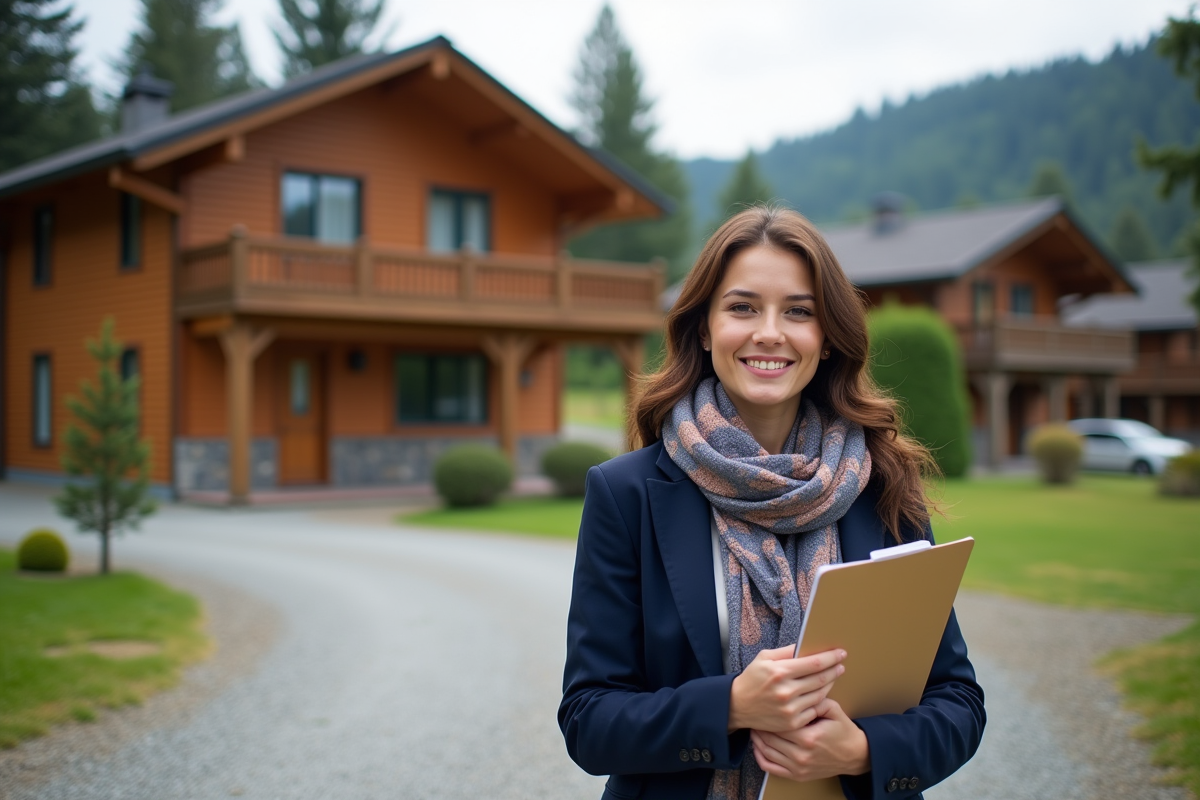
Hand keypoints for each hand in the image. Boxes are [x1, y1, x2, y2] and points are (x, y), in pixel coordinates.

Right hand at [727, 646, 845, 732]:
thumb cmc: (752, 679)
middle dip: (835, 670)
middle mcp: (786, 691)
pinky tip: (822, 693)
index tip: (840, 653)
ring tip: (834, 676)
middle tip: (841, 664)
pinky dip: (820, 700)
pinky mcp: (792, 723)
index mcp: (780, 672)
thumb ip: (786, 652)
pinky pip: (814, 710)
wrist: (737, 706)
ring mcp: (790, 709)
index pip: (814, 663)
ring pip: (820, 694)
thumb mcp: (764, 658)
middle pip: (821, 678)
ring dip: (830, 684)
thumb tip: (806, 646)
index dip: (830, 657)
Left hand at [750, 698, 869, 781]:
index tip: (763, 705)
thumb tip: (797, 687)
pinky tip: (757, 746)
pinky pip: (771, 768)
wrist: (854, 755)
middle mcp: (801, 755)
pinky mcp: (797, 776)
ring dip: (757, 739)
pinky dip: (760, 756)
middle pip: (770, 738)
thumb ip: (815, 699)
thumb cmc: (843, 731)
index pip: (780, 724)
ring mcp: (798, 768)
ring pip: (767, 752)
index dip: (769, 715)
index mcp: (809, 737)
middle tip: (756, 714)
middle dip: (761, 725)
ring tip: (755, 726)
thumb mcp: (832, 709)